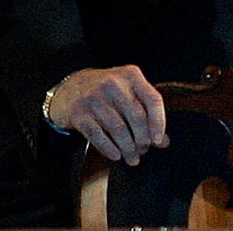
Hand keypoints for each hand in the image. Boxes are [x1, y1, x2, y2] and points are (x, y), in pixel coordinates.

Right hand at [46, 66, 167, 165]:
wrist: (70, 88)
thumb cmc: (105, 92)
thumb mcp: (127, 92)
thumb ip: (146, 112)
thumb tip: (163, 141)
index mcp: (130, 75)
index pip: (153, 99)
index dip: (159, 122)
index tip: (158, 140)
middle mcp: (113, 83)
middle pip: (137, 117)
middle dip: (142, 140)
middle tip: (142, 151)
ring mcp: (94, 97)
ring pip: (118, 129)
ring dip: (127, 148)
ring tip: (131, 158)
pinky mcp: (79, 112)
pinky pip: (98, 135)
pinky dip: (109, 148)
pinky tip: (115, 155)